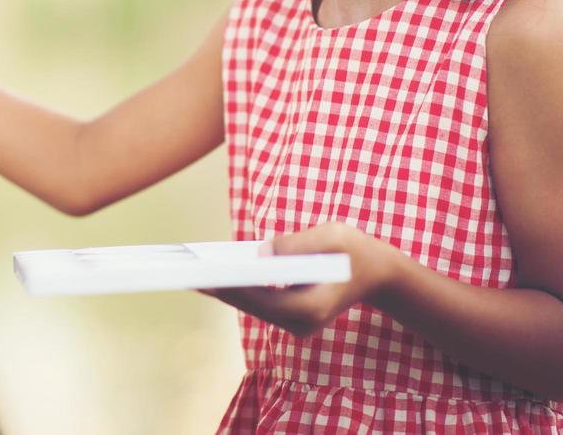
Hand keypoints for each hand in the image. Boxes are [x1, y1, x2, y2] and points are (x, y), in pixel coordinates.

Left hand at [197, 222, 399, 337]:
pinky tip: (215, 274)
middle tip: (185, 272)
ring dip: (225, 289)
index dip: (232, 285)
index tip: (204, 276)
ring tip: (191, 272)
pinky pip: (258, 303)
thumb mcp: (332, 236)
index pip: (262, 298)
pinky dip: (238, 288)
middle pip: (251, 306)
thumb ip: (297, 244)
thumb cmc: (356, 250)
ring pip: (251, 307)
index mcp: (312, 308)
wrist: (378, 274)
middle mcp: (301, 324)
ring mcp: (296, 325)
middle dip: (220, 288)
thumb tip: (260, 251)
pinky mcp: (291, 318)